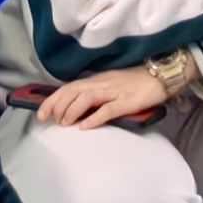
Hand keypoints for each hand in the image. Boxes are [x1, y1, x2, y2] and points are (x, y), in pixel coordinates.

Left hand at [38, 66, 171, 127]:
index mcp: (97, 79)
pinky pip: (108, 109)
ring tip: (64, 123)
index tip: (41, 113)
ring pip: (87, 97)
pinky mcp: (127, 101)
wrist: (161, 75)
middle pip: (73, 91)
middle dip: (57, 105)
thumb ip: (95, 93)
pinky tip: (84, 127)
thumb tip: (77, 108)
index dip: (53, 99)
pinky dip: (94, 118)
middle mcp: (102, 83)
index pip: (69, 87)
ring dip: (72, 110)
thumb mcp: (111, 85)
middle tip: (48, 120)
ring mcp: (115, 91)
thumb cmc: (136, 82)